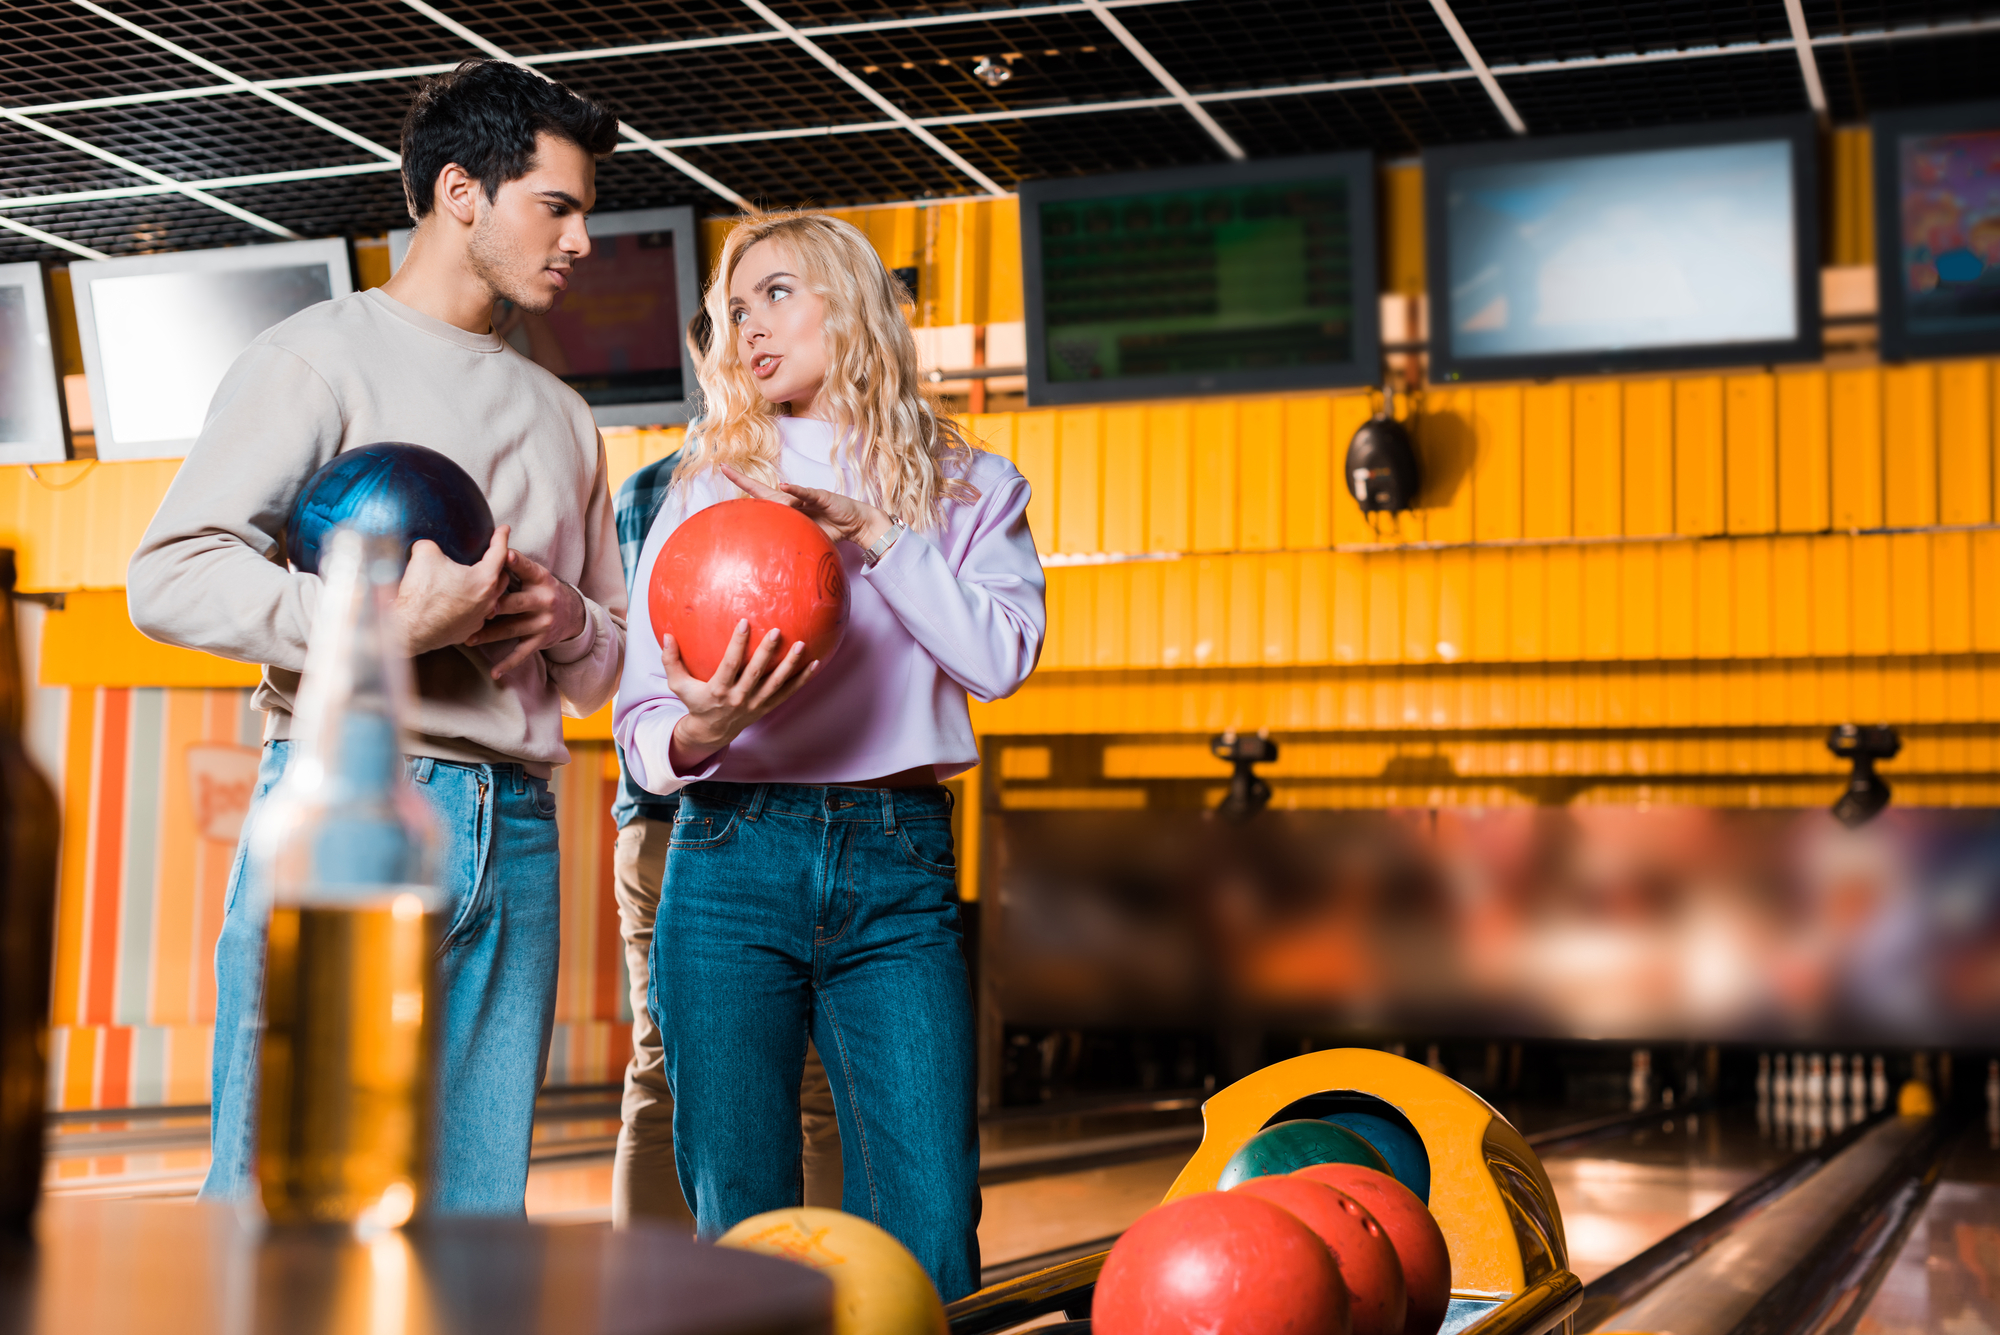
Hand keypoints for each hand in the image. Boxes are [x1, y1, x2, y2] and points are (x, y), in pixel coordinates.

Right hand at [391, 526, 509, 655]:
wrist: (407, 629)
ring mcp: (480, 618)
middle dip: (499, 564)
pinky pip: (478, 614)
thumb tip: (428, 545)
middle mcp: (488, 600)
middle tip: (492, 555)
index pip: (499, 552)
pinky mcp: (468, 631)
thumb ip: (432, 544)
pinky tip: (465, 601)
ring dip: (488, 587)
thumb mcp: (424, 554)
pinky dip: (474, 604)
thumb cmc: (420, 593)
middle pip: (502, 577)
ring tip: (479, 579)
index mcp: (484, 579)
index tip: (504, 529)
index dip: (501, 537)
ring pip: (492, 598)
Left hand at [465, 546, 587, 678]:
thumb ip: (515, 565)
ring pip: (512, 629)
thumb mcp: (536, 575)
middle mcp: (544, 600)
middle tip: (476, 609)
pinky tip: (495, 672)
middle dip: (496, 606)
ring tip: (468, 638)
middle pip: (516, 603)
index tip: (504, 554)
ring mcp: (542, 622)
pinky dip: (507, 664)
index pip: (527, 568)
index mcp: (541, 579)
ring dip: (489, 635)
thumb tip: (487, 549)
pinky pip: (522, 653)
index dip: (516, 562)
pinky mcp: (541, 640)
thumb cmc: (543, 590)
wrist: (573, 614)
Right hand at [663, 619, 816, 772]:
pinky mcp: (767, 707)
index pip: (730, 664)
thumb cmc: (695, 702)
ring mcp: (756, 704)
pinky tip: (815, 663)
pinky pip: (788, 693)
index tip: (744, 622)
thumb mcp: (678, 685)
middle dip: (767, 652)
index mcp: (718, 690)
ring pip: (776, 683)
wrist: (712, 732)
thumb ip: (671, 661)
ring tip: (802, 645)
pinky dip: (802, 680)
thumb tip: (666, 635)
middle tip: (778, 630)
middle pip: (756, 673)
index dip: (737, 644)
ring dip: (790, 665)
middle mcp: (739, 698)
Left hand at [720, 463, 892, 549]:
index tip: (724, 471)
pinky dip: (795, 491)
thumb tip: (771, 558)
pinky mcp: (820, 496)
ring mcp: (805, 496)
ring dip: (778, 502)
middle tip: (725, 469)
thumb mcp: (807, 538)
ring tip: (786, 512)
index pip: (760, 496)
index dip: (742, 484)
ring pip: (783, 496)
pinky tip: (784, 486)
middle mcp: (793, 499)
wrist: (855, 525)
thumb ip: (791, 542)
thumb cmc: (830, 530)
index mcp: (788, 509)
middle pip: (763, 491)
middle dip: (743, 480)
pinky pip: (805, 493)